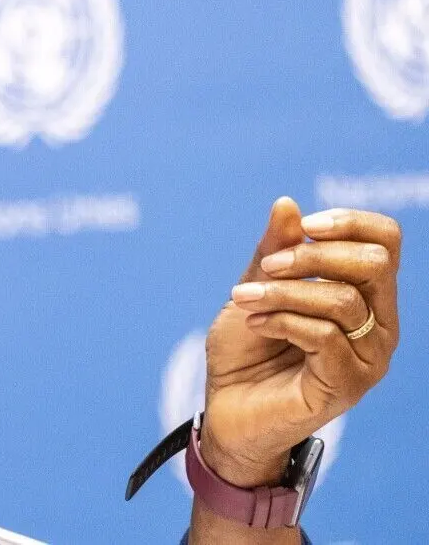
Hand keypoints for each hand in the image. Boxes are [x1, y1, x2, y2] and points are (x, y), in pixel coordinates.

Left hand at [201, 197, 400, 486]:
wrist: (226, 409)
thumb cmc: (245, 350)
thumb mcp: (254, 288)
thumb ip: (272, 252)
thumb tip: (287, 204)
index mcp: (366, 294)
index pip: (386, 241)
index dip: (348, 223)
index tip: (302, 228)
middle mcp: (379, 324)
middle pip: (374, 264)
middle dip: (312, 256)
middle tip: (266, 266)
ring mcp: (368, 357)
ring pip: (343, 300)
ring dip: (284, 292)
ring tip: (244, 298)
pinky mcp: (347, 385)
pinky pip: (324, 336)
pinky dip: (283, 320)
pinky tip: (255, 323)